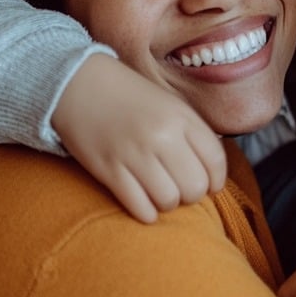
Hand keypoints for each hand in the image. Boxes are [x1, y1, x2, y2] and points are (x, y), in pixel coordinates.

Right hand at [52, 53, 226, 221]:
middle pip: (195, 187)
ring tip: (161, 193)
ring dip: (168, 204)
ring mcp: (134, 154)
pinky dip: (146, 212)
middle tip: (181, 187)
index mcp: (181, 116)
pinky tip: (144, 202)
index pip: (216, 160)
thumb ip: (192, 132)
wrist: (78, 84)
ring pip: (169, 201)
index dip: (217, 180)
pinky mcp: (109, 170)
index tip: (211, 184)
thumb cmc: (128, 96)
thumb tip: (212, 170)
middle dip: (192, 194)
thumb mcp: (169, 103)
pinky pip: (140, 208)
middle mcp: (162, 136)